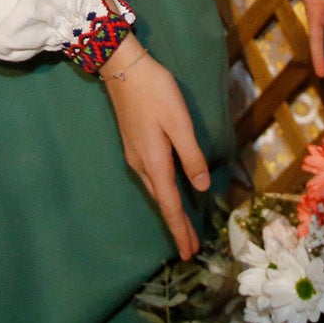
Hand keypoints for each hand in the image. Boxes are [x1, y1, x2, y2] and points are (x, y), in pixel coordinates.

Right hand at [102, 40, 210, 259]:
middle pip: (163, 203)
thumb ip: (191, 156)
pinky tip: (171, 193)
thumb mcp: (179, 123)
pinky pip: (152, 180)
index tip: (190, 253)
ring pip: (157, 192)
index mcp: (155, 162)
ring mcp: (135, 156)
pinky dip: (164, 194)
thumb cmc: (155, 93)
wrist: (123, 69)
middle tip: (191, 249)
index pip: (171, 205)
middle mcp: (142, 165)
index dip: (181, 229)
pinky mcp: (135, 145)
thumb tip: (200, 188)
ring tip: (184, 227)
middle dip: (177, 226)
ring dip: (171, 211)